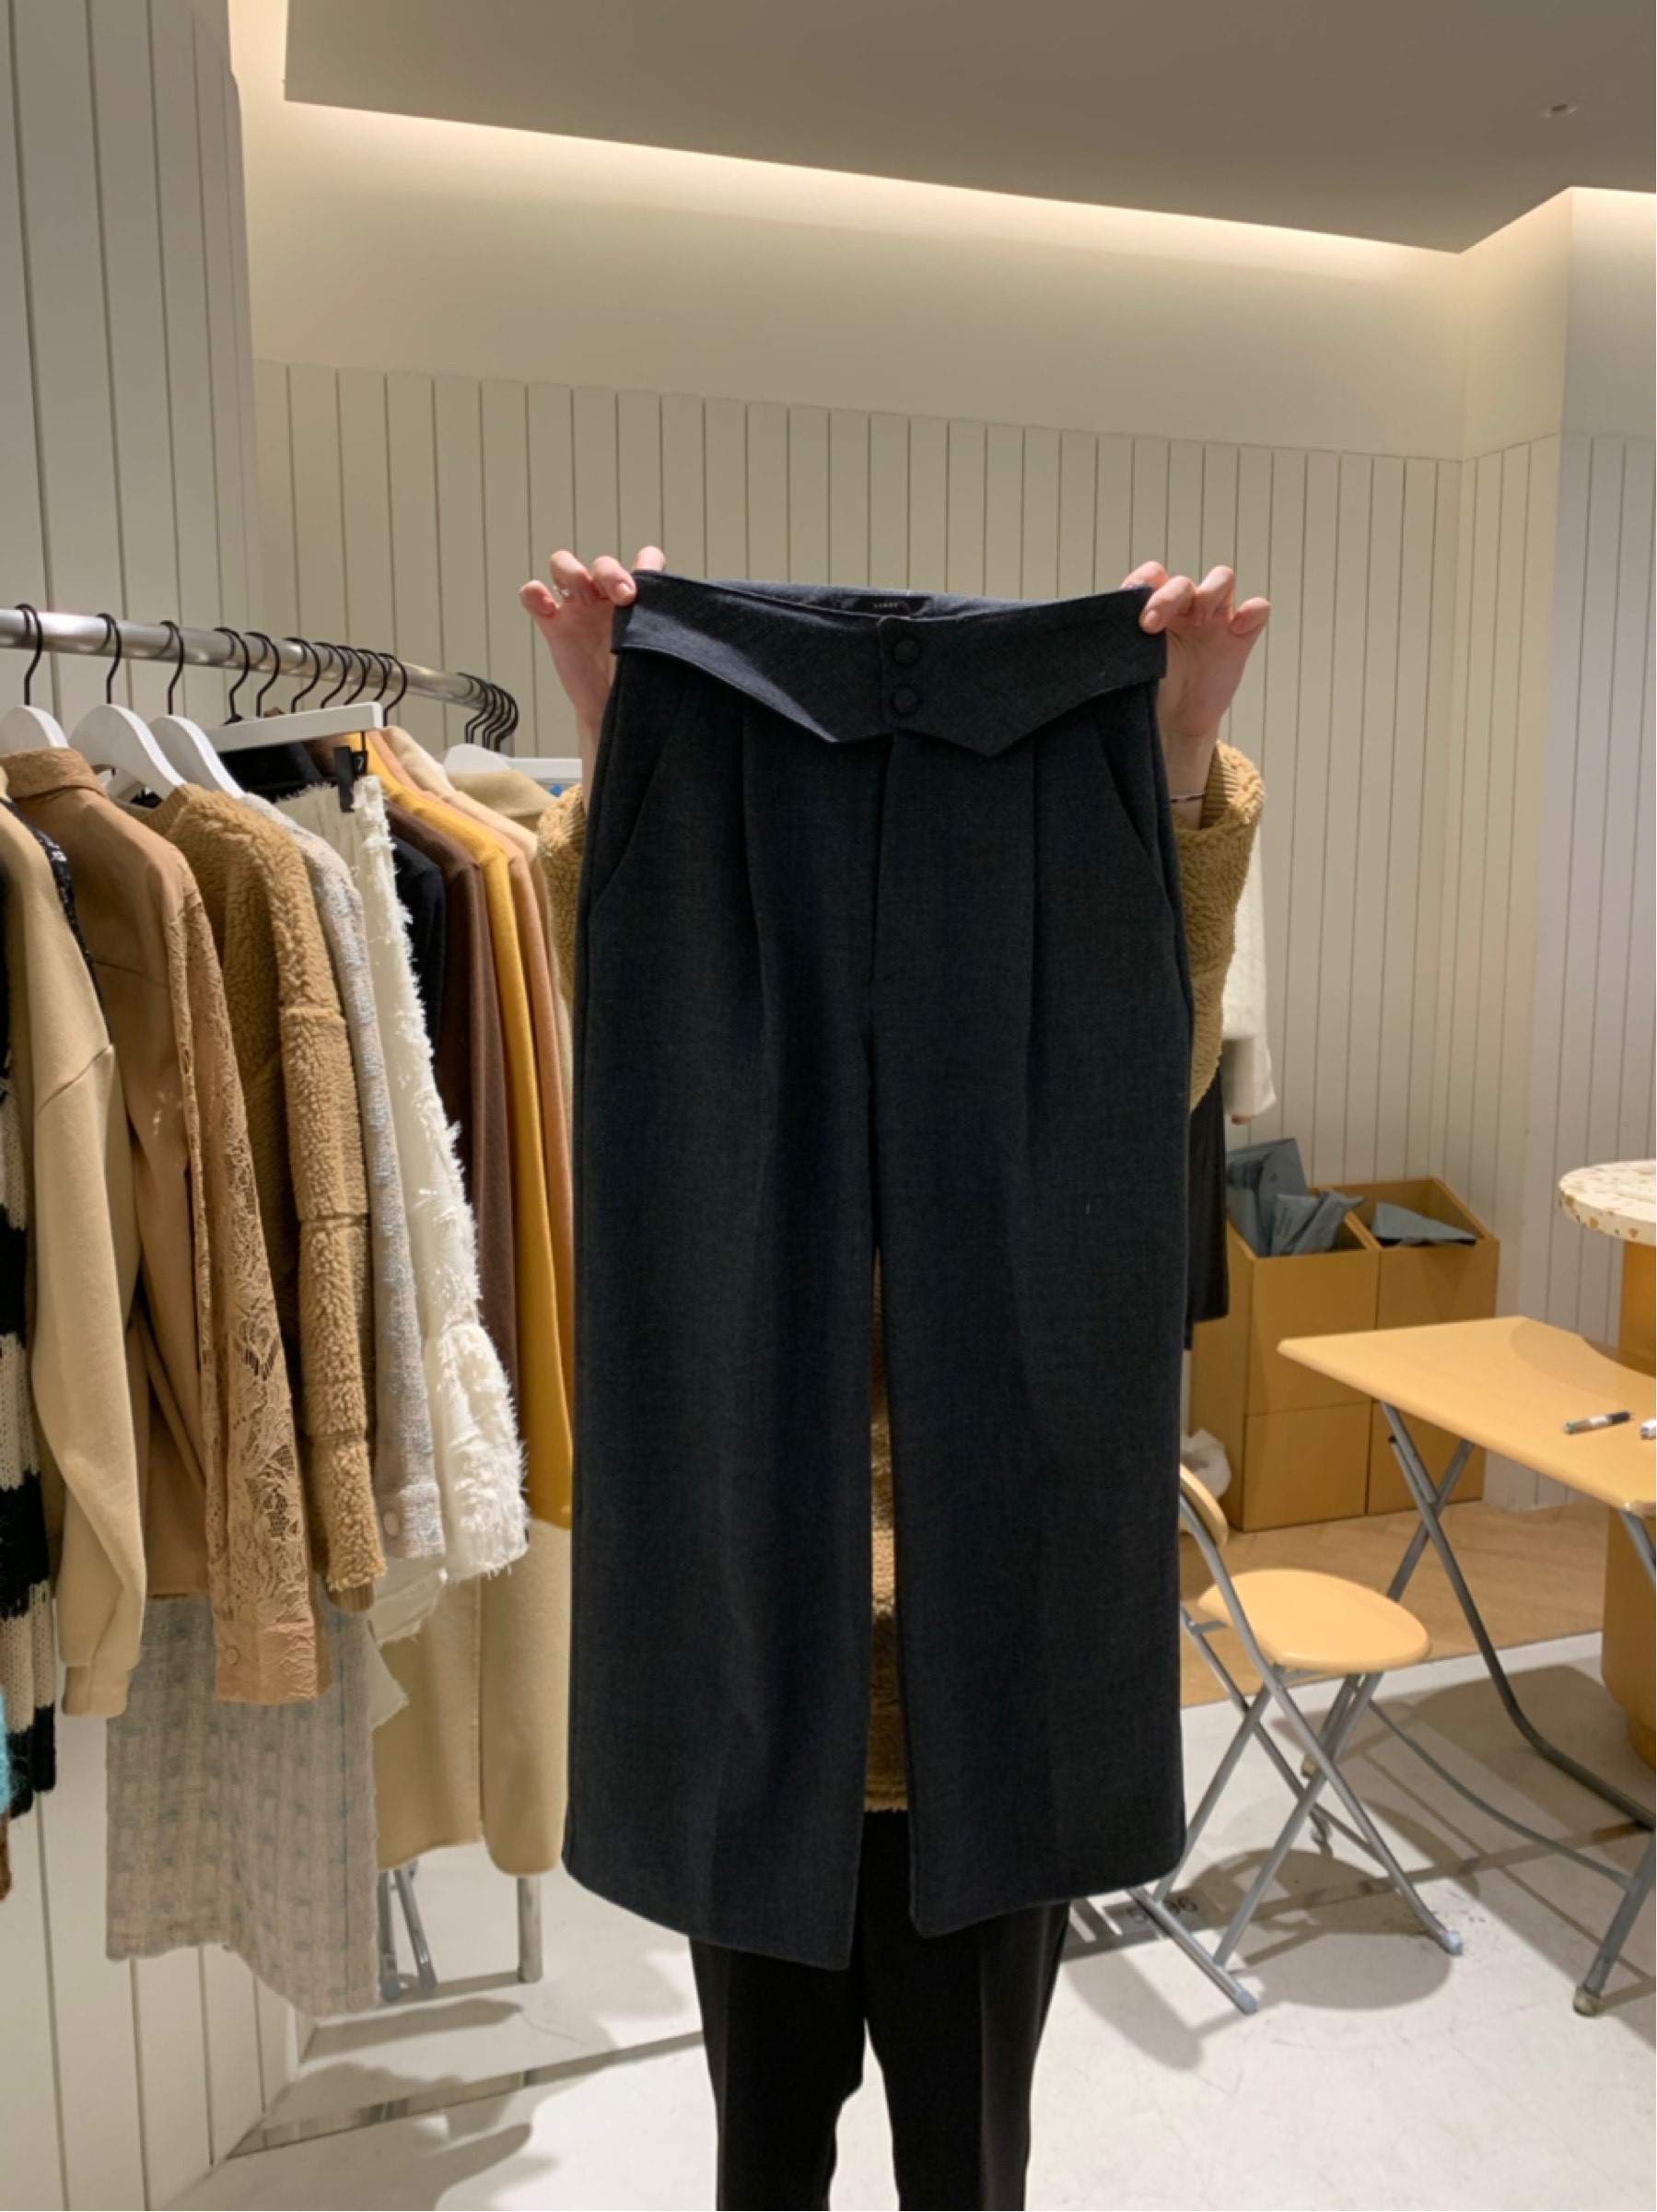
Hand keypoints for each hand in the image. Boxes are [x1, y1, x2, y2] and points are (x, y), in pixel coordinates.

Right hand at [521, 547, 665, 783]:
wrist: (615, 713)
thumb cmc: (642, 681)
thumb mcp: (659, 655)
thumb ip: (665, 632)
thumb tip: (696, 622)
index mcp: (638, 596)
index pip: (645, 560)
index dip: (647, 565)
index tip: (649, 587)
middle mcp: (607, 596)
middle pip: (603, 564)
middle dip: (612, 573)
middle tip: (625, 596)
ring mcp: (578, 608)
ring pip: (564, 567)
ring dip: (571, 570)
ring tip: (581, 590)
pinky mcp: (554, 625)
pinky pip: (534, 597)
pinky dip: (534, 594)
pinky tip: (545, 606)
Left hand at [1125, 563, 1269, 804]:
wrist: (1172, 725)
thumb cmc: (1146, 691)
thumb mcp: (1127, 669)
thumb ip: (1117, 647)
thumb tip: (1085, 643)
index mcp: (1154, 606)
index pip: (1152, 576)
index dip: (1143, 584)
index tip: (1130, 609)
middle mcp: (1185, 607)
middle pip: (1183, 581)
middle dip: (1168, 596)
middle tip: (1151, 624)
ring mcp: (1214, 619)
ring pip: (1222, 580)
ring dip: (1210, 592)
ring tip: (1199, 619)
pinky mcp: (1239, 637)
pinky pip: (1256, 611)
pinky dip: (1253, 611)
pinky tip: (1239, 627)